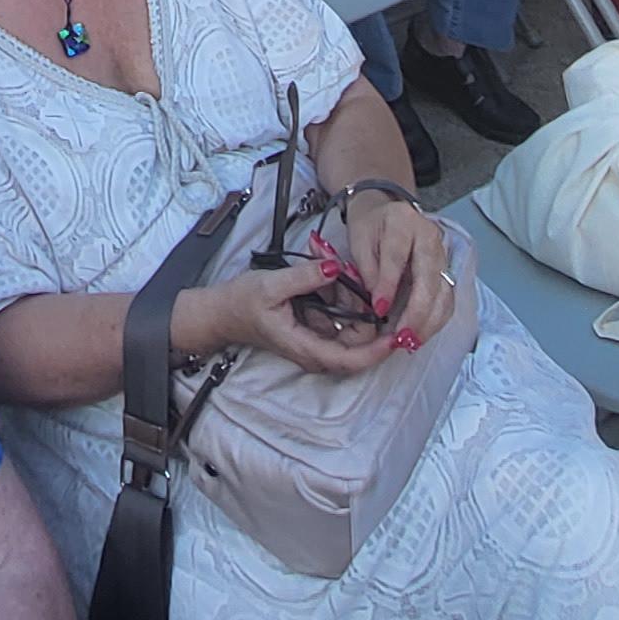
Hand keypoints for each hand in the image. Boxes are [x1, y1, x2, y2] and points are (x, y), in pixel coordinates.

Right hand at [186, 259, 392, 380]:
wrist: (222, 313)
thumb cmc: (242, 304)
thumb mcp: (271, 286)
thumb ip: (305, 278)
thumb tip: (335, 268)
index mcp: (307, 348)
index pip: (352, 359)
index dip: (377, 350)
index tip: (395, 333)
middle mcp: (316, 350)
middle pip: (357, 337)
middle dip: (359, 303)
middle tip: (344, 268)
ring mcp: (317, 340)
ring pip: (348, 321)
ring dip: (345, 291)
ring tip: (326, 260)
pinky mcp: (315, 328)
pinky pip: (337, 312)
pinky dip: (335, 291)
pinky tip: (323, 267)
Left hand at [337, 188, 460, 354]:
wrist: (385, 211)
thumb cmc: (369, 227)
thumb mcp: (359, 242)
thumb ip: (368, 271)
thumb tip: (378, 307)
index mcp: (403, 222)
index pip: (397, 257)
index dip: (388, 286)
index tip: (378, 310)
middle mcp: (430, 237)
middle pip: (429, 279)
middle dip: (416, 312)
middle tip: (401, 337)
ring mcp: (443, 253)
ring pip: (444, 293)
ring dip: (429, 322)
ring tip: (411, 342)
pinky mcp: (447, 269)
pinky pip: (447, 299)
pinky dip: (436, 320)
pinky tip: (421, 334)